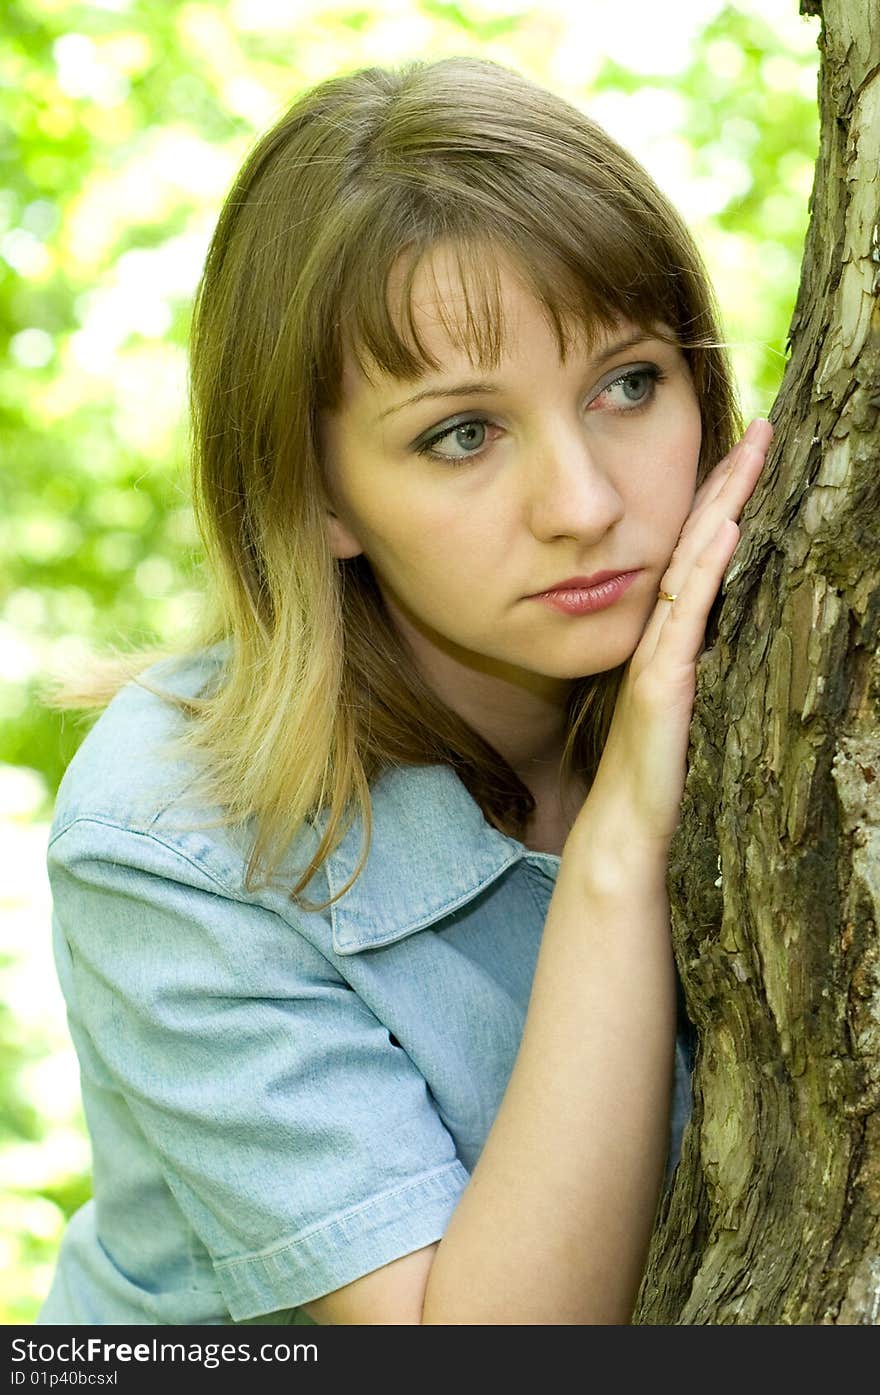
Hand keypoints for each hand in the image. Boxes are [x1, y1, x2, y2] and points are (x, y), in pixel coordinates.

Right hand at [569, 417, 772, 860]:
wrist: (628, 825)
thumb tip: (733, 634)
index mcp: (670, 638)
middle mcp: (660, 636)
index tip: (749, 457)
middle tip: (761, 431)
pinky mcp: (661, 683)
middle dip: (727, 486)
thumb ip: (702, 666)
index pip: (698, 557)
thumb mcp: (689, 707)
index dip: (723, 505)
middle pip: (695, 545)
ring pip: (690, 565)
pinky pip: (686, 615)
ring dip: (721, 507)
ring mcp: (657, 656)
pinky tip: (729, 528)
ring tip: (751, 455)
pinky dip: (706, 568)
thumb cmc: (661, 773)